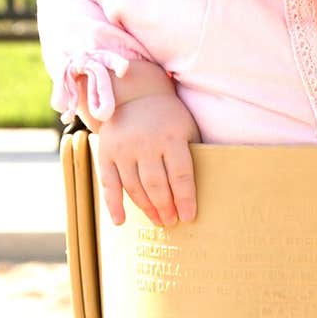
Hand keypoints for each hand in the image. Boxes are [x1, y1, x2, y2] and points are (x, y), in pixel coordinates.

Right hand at [96, 92, 200, 227]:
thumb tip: (211, 188)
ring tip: (158, 220)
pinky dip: (113, 204)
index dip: (184, 199)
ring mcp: (123, 148)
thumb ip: (194, 154)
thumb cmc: (170, 119)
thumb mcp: (188, 129)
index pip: (180, 175)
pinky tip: (120, 221)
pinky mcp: (105, 153)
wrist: (136, 95)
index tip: (188, 217)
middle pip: (156, 184)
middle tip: (171, 222)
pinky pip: (108, 183)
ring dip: (146, 208)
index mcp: (171, 137)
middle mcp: (145, 143)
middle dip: (165, 207)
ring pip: (134, 187)